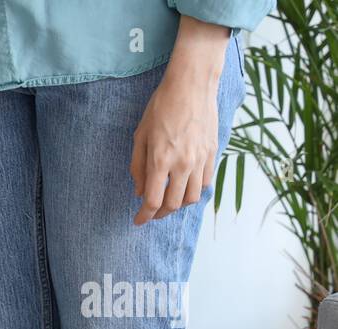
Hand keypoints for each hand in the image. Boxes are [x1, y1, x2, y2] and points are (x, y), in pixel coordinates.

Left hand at [130, 17, 228, 224]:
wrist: (191, 85)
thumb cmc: (161, 107)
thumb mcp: (140, 137)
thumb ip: (138, 168)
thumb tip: (139, 192)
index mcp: (160, 160)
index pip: (152, 201)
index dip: (144, 216)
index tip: (138, 221)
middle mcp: (183, 164)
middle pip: (173, 204)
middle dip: (160, 214)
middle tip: (151, 213)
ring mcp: (200, 159)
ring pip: (193, 198)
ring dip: (179, 205)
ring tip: (168, 202)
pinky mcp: (212, 153)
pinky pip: (206, 183)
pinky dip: (194, 191)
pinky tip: (185, 187)